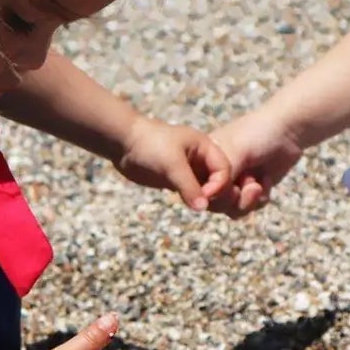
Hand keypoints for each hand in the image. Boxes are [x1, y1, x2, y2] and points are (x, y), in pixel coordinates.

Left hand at [114, 115, 230, 210]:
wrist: (123, 142)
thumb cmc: (150, 145)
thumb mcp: (172, 164)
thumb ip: (189, 186)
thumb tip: (203, 208)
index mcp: (206, 147)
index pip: (225, 170)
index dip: (220, 185)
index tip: (205, 195)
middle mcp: (201, 159)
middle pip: (220, 181)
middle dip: (217, 194)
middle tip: (203, 205)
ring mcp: (190, 170)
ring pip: (207, 190)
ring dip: (206, 200)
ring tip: (197, 206)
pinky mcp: (177, 180)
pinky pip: (193, 194)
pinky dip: (194, 201)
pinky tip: (189, 206)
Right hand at [207, 107, 304, 216]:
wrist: (289, 129)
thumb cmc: (257, 134)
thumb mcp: (234, 152)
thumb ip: (220, 176)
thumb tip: (208, 198)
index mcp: (204, 160)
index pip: (198, 189)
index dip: (213, 195)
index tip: (232, 187)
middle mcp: (216, 173)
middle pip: (215, 203)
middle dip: (234, 199)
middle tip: (248, 184)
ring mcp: (234, 181)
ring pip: (232, 208)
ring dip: (247, 201)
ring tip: (258, 185)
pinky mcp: (251, 188)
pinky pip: (249, 207)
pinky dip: (259, 199)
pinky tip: (266, 180)